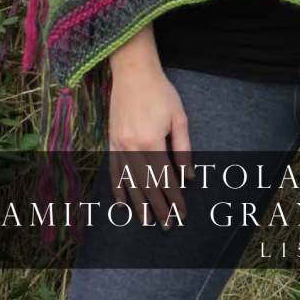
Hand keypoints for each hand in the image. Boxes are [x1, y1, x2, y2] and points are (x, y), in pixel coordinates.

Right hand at [108, 65, 192, 229]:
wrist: (133, 73)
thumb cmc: (160, 92)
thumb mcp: (178, 117)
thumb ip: (183, 148)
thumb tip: (188, 175)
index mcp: (152, 141)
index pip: (165, 178)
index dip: (174, 198)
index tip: (182, 213)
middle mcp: (133, 147)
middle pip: (147, 186)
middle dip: (158, 208)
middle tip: (167, 226)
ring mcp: (119, 146)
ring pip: (129, 183)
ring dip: (138, 205)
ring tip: (146, 222)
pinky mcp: (111, 141)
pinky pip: (114, 171)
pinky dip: (118, 189)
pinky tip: (123, 204)